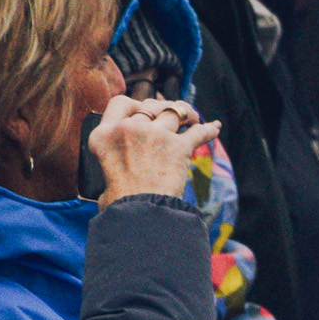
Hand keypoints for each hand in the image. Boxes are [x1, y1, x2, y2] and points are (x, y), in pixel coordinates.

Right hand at [87, 97, 220, 206]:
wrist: (139, 215)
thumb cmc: (120, 202)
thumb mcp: (103, 175)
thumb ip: (113, 160)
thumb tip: (119, 171)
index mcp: (104, 135)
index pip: (120, 103)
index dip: (135, 103)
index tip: (144, 109)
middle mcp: (128, 129)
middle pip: (150, 105)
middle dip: (162, 108)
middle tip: (170, 116)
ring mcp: (154, 135)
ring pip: (175, 111)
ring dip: (186, 113)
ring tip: (192, 118)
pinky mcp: (178, 146)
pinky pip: (198, 132)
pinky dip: (209, 129)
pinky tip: (215, 127)